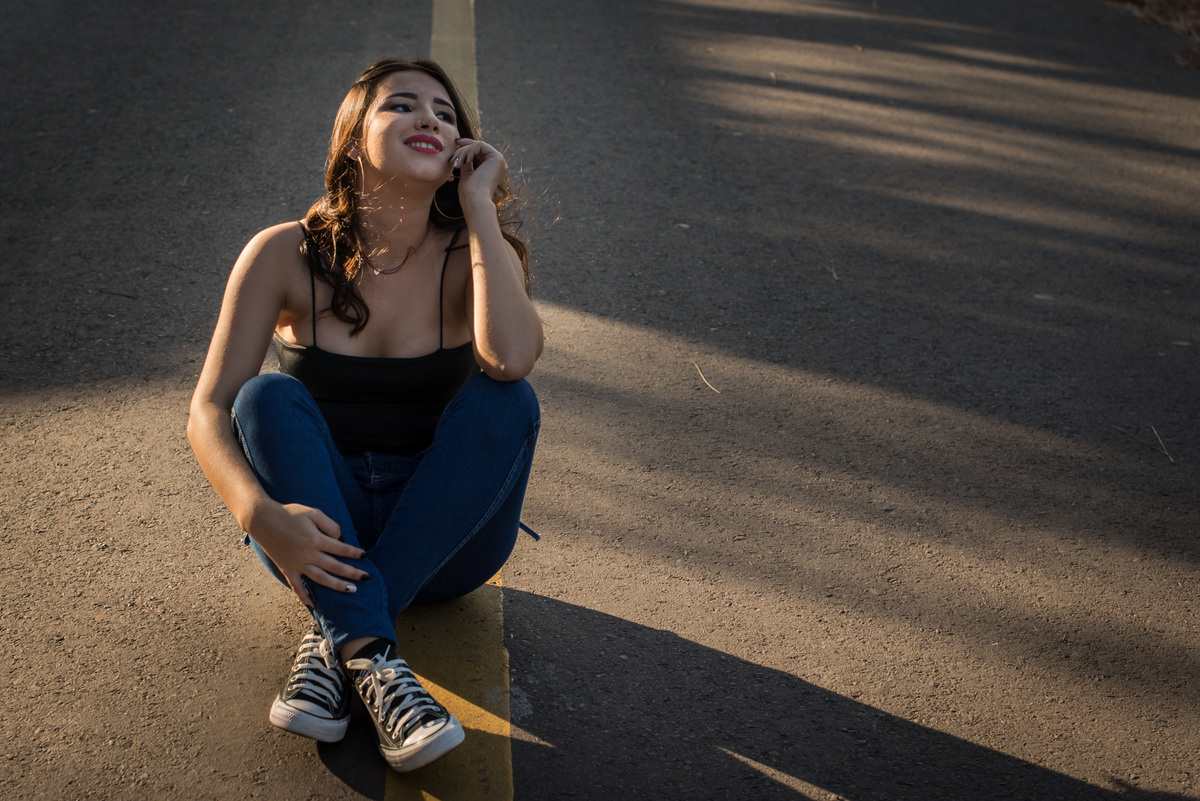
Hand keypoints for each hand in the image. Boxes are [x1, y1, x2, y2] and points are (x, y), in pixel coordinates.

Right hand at [247, 501, 368, 608]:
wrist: (263, 519)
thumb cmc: (290, 513)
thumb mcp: (313, 512)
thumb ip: (329, 525)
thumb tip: (340, 538)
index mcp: (315, 539)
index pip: (341, 549)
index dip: (354, 552)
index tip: (364, 555)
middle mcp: (307, 554)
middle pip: (334, 567)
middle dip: (352, 573)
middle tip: (366, 577)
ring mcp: (297, 564)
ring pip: (321, 579)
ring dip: (337, 586)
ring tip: (351, 590)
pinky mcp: (287, 569)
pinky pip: (296, 586)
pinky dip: (304, 597)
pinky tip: (313, 606)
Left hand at [450, 137, 506, 203]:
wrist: (474, 199)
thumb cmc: (469, 192)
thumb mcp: (467, 174)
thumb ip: (467, 163)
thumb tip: (462, 153)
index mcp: (492, 168)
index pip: (480, 151)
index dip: (467, 145)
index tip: (456, 143)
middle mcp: (498, 164)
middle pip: (478, 147)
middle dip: (463, 149)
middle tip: (452, 158)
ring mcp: (499, 160)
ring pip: (478, 145)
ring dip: (463, 152)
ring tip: (456, 164)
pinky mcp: (497, 158)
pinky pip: (480, 145)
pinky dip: (469, 151)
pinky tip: (465, 161)